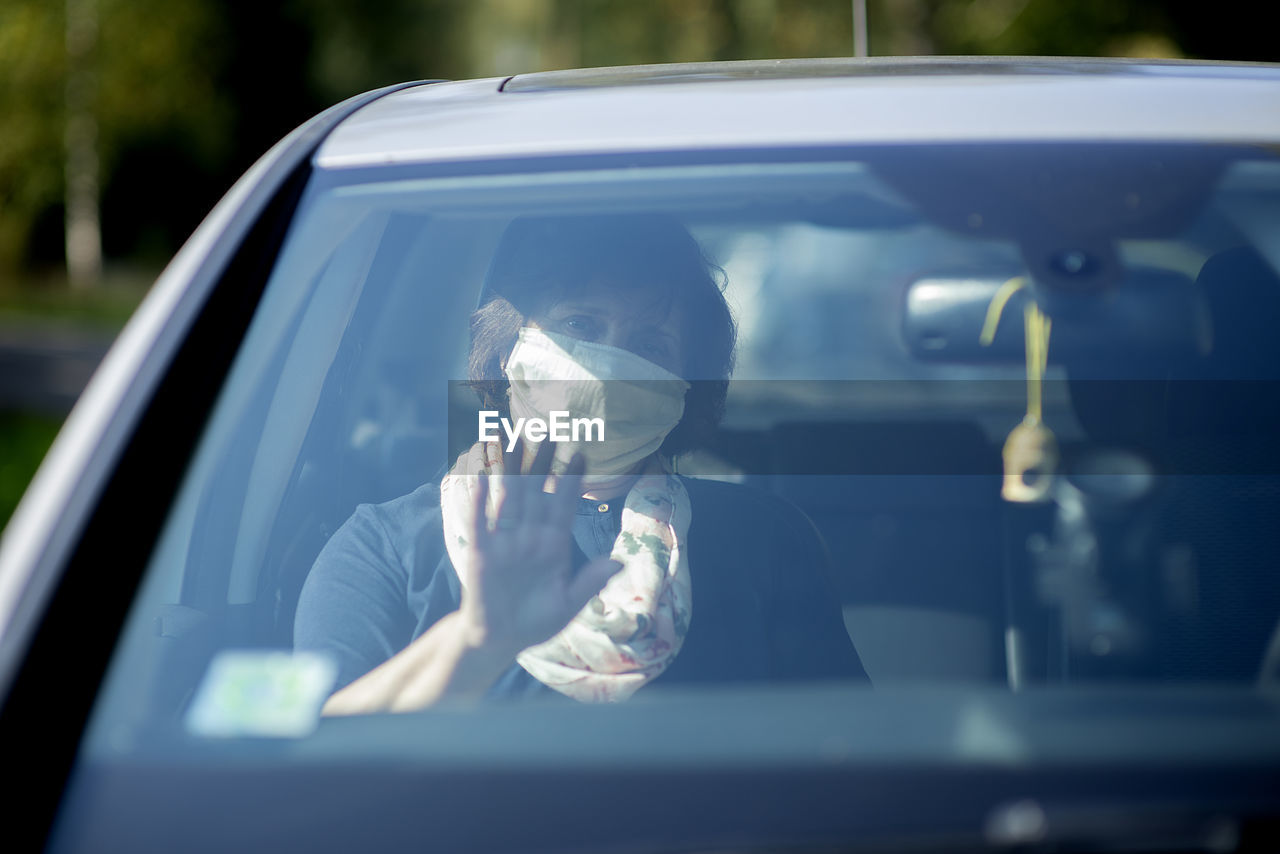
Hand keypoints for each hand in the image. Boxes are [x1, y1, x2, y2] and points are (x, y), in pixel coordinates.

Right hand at [458, 438, 621, 658]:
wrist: (501, 640)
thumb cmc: (536, 620)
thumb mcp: (568, 604)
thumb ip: (590, 582)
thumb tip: (619, 562)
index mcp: (553, 545)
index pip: (564, 504)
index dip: (572, 479)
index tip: (582, 452)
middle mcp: (530, 536)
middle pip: (537, 491)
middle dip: (543, 462)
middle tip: (550, 430)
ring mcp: (505, 541)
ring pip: (510, 497)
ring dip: (512, 468)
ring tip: (515, 437)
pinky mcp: (482, 553)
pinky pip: (481, 522)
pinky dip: (480, 500)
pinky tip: (481, 476)